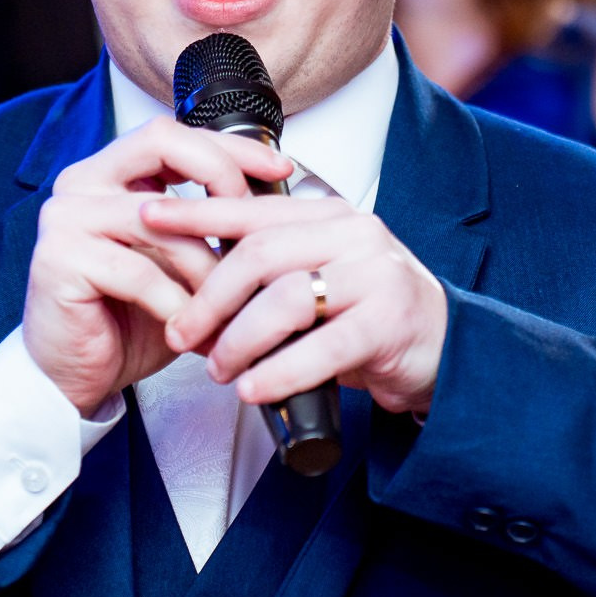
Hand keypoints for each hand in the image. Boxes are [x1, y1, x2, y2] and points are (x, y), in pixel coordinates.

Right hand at [21, 118, 292, 413]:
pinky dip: (177, 306)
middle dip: (221, 177)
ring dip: (206, 268)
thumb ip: (205, 225)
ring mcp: (66, 216)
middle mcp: (82, 180)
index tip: (279, 169)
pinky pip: (140, 273)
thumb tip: (273, 208)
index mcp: (110, 172)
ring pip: (161, 220)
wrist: (75, 375)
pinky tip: (191, 333)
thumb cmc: (128, 319)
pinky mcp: (59, 258)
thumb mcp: (179, 262)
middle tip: (251, 228)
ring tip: (228, 308)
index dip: (232, 147)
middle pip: (162, 143)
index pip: (176, 134)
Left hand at [143, 193, 447, 415]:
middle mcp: (354, 234)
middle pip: (260, 255)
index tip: (149, 217)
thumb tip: (193, 290)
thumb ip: (271, 273)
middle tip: (182, 331)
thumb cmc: (371, 316)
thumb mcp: (320, 280)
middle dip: (210, 298)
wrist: (447, 349)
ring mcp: (376, 274)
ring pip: (286, 299)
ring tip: (220, 369)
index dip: (196, 213)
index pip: (251, 208)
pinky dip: (280, 371)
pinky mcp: (390, 320)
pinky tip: (256, 388)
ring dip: (240, 340)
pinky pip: (323, 346)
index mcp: (329, 216)